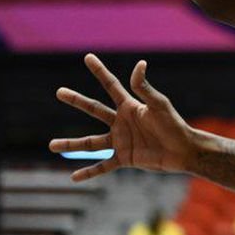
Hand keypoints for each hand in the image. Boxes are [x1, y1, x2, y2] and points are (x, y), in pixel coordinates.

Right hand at [49, 55, 196, 180]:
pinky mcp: (124, 158)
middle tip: (59, 91)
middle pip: (94, 109)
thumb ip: (145, 88)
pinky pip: (103, 166)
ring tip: (51, 145)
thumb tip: (140, 64)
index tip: (88, 57)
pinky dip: (89, 172)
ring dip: (71, 144)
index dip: (100, 71)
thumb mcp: (158, 105)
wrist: (183, 150)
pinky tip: (73, 177)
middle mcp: (121, 122)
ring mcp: (121, 141)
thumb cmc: (174, 125)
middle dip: (76, 100)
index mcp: (129, 106)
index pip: (111, 85)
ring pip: (90, 142)